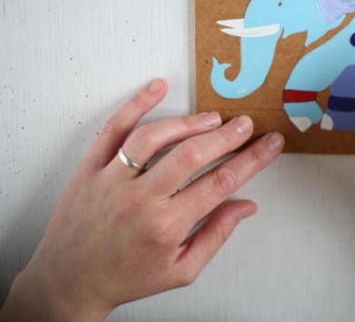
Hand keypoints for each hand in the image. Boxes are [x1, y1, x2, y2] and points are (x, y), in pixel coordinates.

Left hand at [0, 79, 283, 321]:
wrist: (69, 281)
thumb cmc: (128, 276)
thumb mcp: (181, 270)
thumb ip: (216, 235)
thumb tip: (246, 205)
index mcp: (166, 227)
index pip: (220, 183)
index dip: (252, 160)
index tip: (270, 144)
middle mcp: (139, 200)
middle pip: (192, 155)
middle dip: (227, 136)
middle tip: (246, 124)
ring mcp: (111, 180)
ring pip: (154, 138)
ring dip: (189, 123)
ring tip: (214, 118)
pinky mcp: (90, 168)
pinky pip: (113, 129)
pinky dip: (136, 104)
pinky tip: (157, 88)